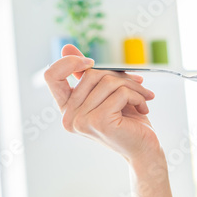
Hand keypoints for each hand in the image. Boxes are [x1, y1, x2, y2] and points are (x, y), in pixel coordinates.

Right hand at [44, 43, 159, 160]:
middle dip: (119, 76)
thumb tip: (66, 47)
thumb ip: (87, 74)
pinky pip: (121, 93)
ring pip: (108, 82)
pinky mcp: (99, 122)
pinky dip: (138, 96)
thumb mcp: (106, 93)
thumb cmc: (128, 121)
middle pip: (90, 74)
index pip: (52, 76)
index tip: (92, 62)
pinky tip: (143, 108)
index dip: (69, 62)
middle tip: (138, 84)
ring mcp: (82, 121)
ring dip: (133, 86)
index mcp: (67, 109)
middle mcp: (69, 117)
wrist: (145, 149)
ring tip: (143, 97)